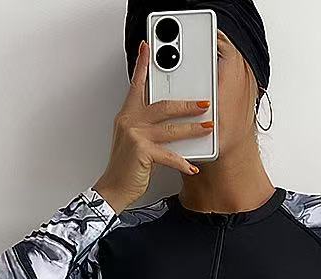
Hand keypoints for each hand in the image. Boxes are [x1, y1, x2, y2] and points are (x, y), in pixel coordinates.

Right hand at [92, 39, 211, 212]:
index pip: (136, 85)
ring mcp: (136, 136)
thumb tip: (167, 121)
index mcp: (128, 115)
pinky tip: (192, 166)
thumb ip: (145, 126)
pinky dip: (182, 162)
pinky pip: (168, 155)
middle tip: (204, 102)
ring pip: (170, 128)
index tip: (148, 48)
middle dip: (187, 104)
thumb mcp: (132, 140)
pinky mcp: (142, 152)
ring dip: (192, 129)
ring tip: (206, 127)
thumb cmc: (125, 166)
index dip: (142, 65)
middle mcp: (130, 121)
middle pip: (163, 106)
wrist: (113, 188)